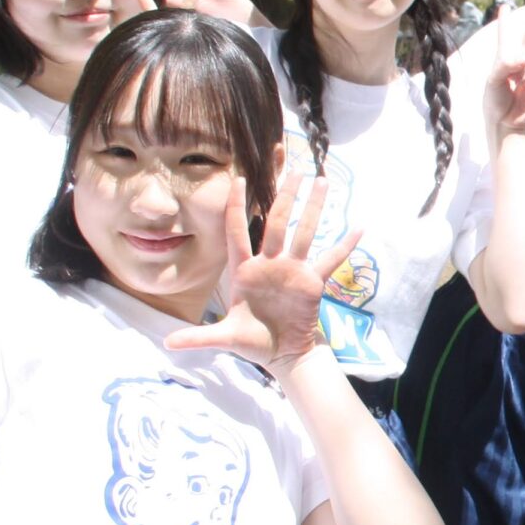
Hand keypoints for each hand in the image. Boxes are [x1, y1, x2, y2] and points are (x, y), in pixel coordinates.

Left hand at [165, 174, 360, 371]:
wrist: (282, 354)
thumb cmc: (252, 341)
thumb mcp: (224, 337)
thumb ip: (198, 337)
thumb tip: (166, 344)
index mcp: (244, 271)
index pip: (237, 232)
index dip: (237, 207)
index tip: (237, 179)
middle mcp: (269, 264)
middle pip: (276, 222)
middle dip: (284, 196)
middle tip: (294, 169)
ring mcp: (293, 270)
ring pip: (305, 232)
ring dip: (314, 208)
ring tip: (322, 180)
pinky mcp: (312, 282)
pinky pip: (331, 260)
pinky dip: (345, 246)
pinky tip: (358, 228)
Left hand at [485, 25, 524, 141]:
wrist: (505, 122)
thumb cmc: (494, 101)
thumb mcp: (493, 80)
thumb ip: (506, 63)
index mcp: (503, 59)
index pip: (506, 36)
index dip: (505, 21)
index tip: (504, 5)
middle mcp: (519, 62)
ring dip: (523, 65)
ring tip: (514, 81)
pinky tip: (522, 85)